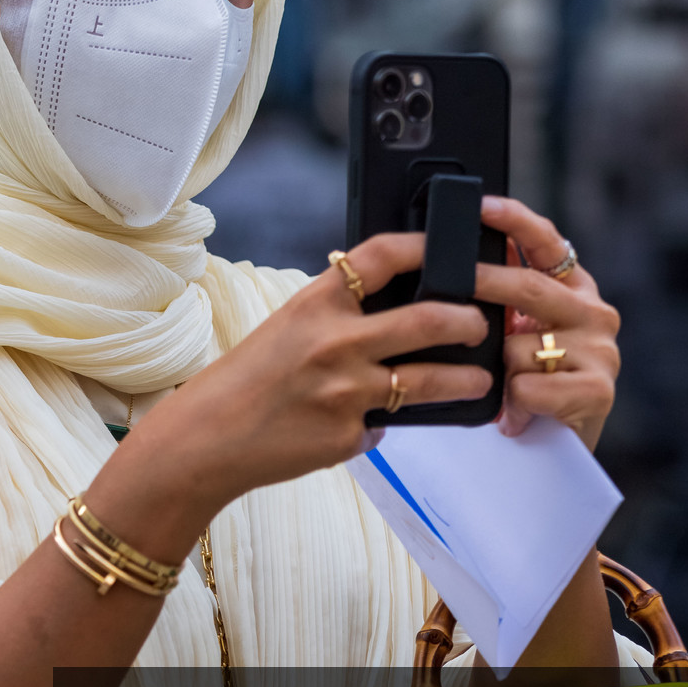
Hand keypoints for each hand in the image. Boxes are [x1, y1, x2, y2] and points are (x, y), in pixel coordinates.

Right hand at [132, 232, 489, 520]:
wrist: (207, 439)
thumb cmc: (246, 382)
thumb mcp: (287, 329)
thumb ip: (338, 317)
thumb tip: (395, 313)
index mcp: (316, 303)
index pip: (383, 255)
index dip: (426, 246)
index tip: (452, 248)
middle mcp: (336, 342)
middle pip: (430, 319)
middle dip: (469, 321)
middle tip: (480, 326)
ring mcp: (346, 392)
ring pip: (429, 381)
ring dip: (466, 381)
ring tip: (480, 381)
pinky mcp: (348, 435)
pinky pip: (384, 427)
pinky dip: (379, 424)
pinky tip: (362, 424)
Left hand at [479, 196, 619, 450]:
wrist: (559, 457)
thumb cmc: (532, 392)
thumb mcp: (519, 338)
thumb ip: (505, 302)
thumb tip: (460, 262)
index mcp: (574, 290)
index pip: (546, 242)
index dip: (514, 220)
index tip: (481, 205)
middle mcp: (595, 313)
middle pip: (528, 287)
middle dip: (482, 285)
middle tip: (445, 288)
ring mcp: (602, 351)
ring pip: (520, 346)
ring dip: (499, 371)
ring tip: (503, 392)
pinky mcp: (599, 390)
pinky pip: (529, 386)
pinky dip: (514, 404)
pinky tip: (518, 417)